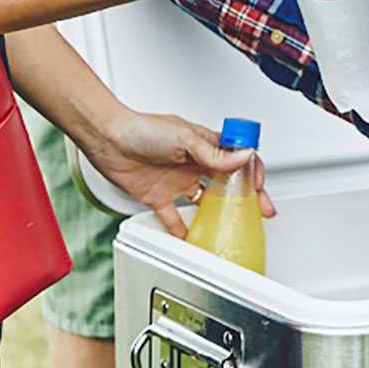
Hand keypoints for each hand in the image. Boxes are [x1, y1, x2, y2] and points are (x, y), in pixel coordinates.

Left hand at [79, 107, 275, 238]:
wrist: (107, 138)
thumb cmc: (141, 128)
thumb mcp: (184, 137)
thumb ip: (215, 153)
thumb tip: (244, 157)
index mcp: (204, 145)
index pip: (237, 158)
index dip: (251, 170)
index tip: (258, 184)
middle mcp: (194, 163)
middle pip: (228, 182)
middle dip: (246, 196)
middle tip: (261, 209)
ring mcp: (178, 181)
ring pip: (206, 201)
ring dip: (220, 213)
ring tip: (232, 225)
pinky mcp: (159, 197)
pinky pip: (175, 218)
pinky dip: (184, 230)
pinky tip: (193, 239)